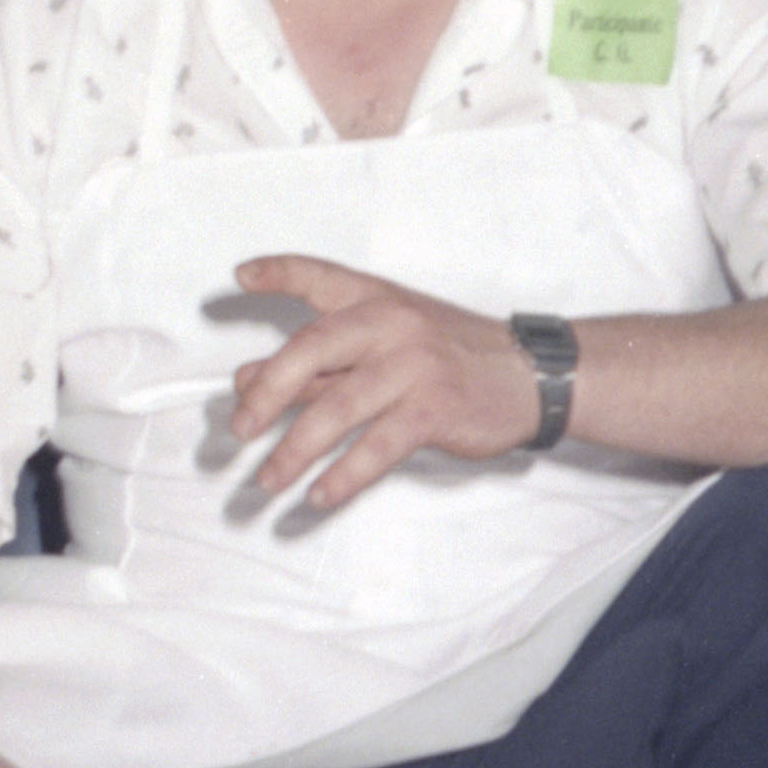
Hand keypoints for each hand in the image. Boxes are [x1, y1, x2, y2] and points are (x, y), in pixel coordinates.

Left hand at [225, 254, 541, 510]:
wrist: (529, 374)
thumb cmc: (449, 355)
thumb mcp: (387, 343)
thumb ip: (321, 361)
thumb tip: (249, 379)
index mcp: (375, 298)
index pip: (319, 276)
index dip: (279, 273)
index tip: (242, 277)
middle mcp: (390, 324)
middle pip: (312, 349)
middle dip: (267, 393)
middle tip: (239, 428)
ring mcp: (412, 365)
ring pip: (338, 408)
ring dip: (295, 449)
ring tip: (268, 479)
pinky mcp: (433, 408)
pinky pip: (376, 447)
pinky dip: (343, 476)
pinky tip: (318, 495)